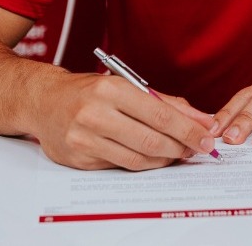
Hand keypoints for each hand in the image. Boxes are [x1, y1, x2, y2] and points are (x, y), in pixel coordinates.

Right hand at [30, 73, 217, 170]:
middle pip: (151, 140)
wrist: (43, 102)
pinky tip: (151, 157)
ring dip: (163, 159)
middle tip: (196, 149)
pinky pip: (120, 166)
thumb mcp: (126, 86)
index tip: (208, 138)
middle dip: (180, 148)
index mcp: (111, 89)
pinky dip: (141, 164)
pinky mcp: (79, 158)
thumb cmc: (89, 92)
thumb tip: (201, 119)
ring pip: (137, 159)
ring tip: (176, 153)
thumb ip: (164, 102)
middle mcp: (96, 113)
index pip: (161, 115)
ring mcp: (85, 138)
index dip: (189, 130)